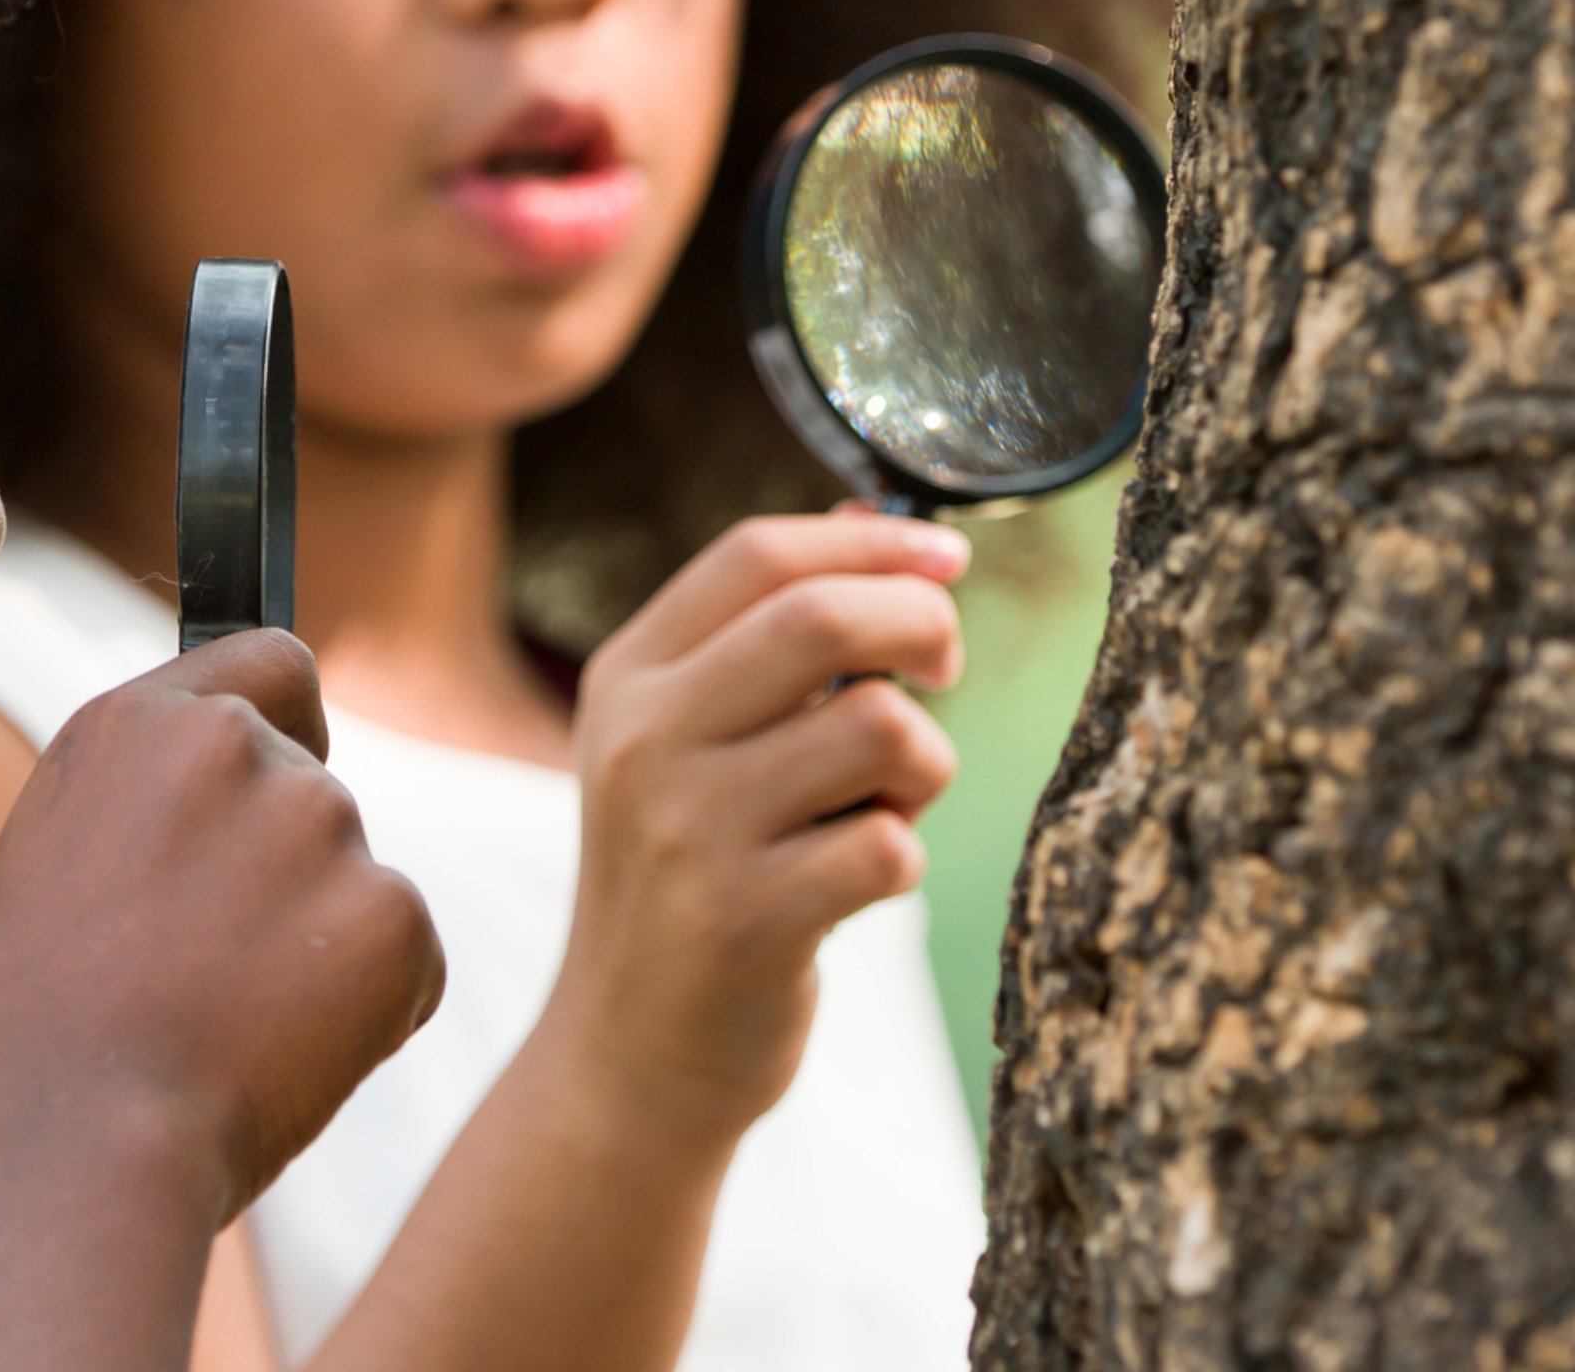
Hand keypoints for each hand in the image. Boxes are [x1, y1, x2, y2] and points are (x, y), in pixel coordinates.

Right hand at [0, 630, 445, 1212]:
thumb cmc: (35, 1036)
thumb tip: (230, 782)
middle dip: (286, 869)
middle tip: (207, 973)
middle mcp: (238, 746)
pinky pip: (406, 958)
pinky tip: (279, 1060)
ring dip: (321, 944)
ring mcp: (324, 822)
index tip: (275, 777)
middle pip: (314, 787)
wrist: (76, 1150)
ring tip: (224, 1027)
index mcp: (139, 724)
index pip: (272, 660)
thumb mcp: (55, 861)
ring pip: (355, 880)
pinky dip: (371, 1011)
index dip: (286, 721)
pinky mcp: (394, 910)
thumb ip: (150, 795)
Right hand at [541, 513, 965, 1147]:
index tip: (947, 560)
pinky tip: (861, 880)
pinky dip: (903, 856)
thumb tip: (872, 515)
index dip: (872, 542)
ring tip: (886, 804)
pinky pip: (890, 847)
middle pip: (822, 618)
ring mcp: (685, 832)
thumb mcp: (688, 743)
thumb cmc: (691, 876)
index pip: (756, 555)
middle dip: (921, 626)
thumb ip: (767, 632)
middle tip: (944, 668)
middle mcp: (642, 742)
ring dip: (923, 764)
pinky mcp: (742, 921)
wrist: (628, 1058)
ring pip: (878, 729)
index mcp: (628, 678)